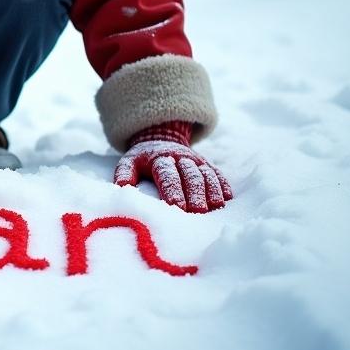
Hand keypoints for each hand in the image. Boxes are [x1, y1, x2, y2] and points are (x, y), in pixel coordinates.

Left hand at [114, 138, 232, 212]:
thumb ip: (124, 172)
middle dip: (194, 192)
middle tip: (198, 211)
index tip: (176, 206)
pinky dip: (223, 184)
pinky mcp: (205, 163)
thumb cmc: (143, 159)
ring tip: (216, 206)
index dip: (172, 189)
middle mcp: (179, 157)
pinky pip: (216, 172)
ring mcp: (194, 160)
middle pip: (189, 175)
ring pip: (205, 174)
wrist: (160, 138)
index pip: (167, 174)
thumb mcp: (129, 161)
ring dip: (211, 190)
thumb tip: (121, 185)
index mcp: (159, 158)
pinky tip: (228, 197)